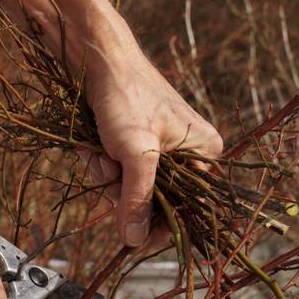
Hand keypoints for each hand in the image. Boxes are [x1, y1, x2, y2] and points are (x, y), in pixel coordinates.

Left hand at [85, 52, 222, 247]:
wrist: (96, 58)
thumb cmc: (126, 97)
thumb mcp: (136, 153)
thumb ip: (138, 198)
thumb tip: (134, 241)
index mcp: (205, 153)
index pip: (188, 208)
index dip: (159, 226)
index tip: (133, 238)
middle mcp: (188, 153)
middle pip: (155, 200)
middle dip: (124, 190)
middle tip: (109, 168)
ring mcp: (159, 148)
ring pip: (130, 187)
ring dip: (107, 176)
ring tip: (100, 151)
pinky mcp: (134, 142)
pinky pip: (117, 171)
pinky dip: (101, 162)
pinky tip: (93, 145)